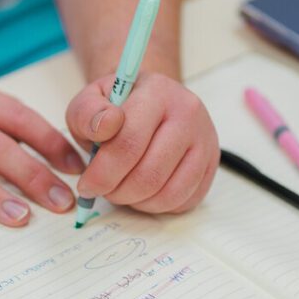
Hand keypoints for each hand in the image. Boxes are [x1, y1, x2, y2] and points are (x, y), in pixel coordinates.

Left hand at [66, 72, 218, 213]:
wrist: (151, 102)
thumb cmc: (118, 106)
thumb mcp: (91, 100)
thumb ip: (87, 113)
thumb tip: (104, 127)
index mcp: (157, 92)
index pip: (129, 143)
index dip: (102, 173)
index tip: (86, 183)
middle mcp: (188, 113)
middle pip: (149, 174)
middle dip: (117, 191)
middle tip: (102, 190)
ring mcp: (205, 139)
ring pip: (168, 193)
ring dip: (136, 202)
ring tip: (120, 190)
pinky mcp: (212, 163)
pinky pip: (184, 200)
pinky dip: (157, 206)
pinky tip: (142, 192)